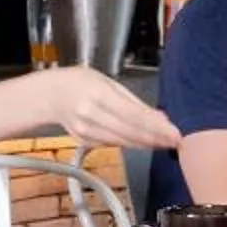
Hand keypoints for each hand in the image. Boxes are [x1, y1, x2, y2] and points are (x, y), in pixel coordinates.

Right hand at [43, 68, 181, 150]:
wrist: (50, 95)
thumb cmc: (81, 82)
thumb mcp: (108, 82)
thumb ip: (134, 102)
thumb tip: (161, 117)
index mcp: (99, 95)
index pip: (134, 115)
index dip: (157, 127)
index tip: (175, 133)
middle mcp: (91, 116)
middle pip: (131, 132)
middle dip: (156, 139)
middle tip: (177, 141)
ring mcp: (86, 132)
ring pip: (124, 142)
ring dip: (147, 144)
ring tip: (166, 143)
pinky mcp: (85, 142)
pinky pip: (114, 144)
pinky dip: (131, 144)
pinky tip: (144, 142)